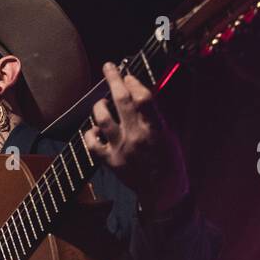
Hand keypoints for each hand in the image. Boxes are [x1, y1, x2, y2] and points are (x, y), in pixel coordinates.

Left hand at [82, 61, 188, 213]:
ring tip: (102, 102)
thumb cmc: (169, 160)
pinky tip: (94, 129)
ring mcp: (121, 149)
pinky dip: (90, 133)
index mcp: (156, 129)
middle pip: (121, 101)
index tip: (129, 75)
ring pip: (102, 119)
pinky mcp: (110, 161)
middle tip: (108, 67)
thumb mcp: (170, 134)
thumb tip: (141, 93)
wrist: (162, 191)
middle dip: (113, 79)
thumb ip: (154, 116)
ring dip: (99, 106)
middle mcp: (136, 136)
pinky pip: (92, 143)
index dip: (134, 82)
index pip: (143, 98)